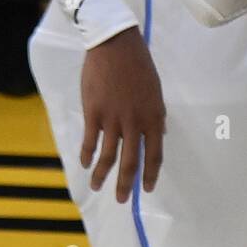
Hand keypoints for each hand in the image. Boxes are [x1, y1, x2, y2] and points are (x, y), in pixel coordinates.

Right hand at [79, 27, 165, 203]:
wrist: (115, 46)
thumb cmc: (138, 65)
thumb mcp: (155, 90)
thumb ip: (156, 114)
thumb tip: (161, 132)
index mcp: (154, 116)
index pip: (155, 153)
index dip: (150, 173)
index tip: (147, 189)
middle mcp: (135, 122)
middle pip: (131, 161)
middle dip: (126, 184)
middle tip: (122, 200)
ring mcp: (113, 118)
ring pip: (108, 156)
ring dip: (102, 175)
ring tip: (97, 187)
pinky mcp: (93, 113)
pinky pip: (90, 141)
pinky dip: (87, 155)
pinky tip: (85, 164)